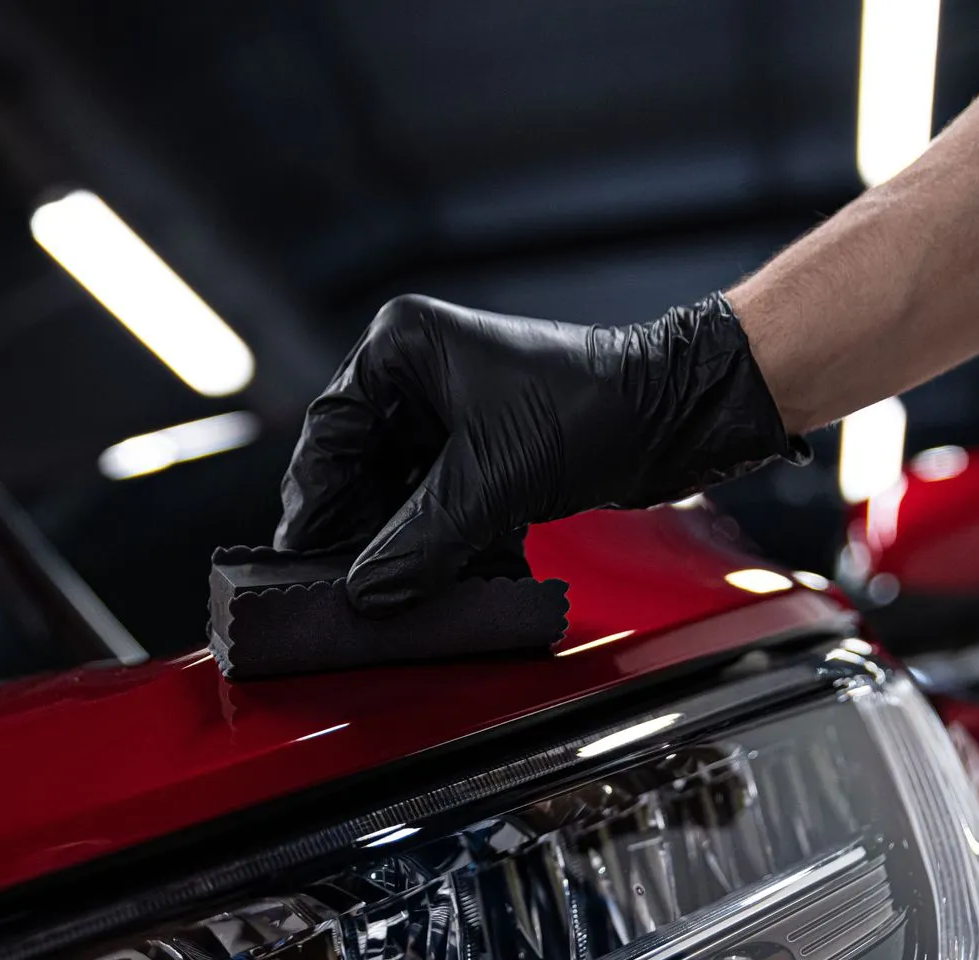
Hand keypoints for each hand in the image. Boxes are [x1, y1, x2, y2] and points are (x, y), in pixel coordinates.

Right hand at [275, 292, 802, 614]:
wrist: (675, 414)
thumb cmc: (591, 410)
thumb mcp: (491, 483)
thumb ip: (420, 544)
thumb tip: (367, 595)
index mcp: (402, 346)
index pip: (329, 432)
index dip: (315, 502)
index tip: (303, 557)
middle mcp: (418, 371)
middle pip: (357, 464)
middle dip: (357, 528)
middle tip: (342, 586)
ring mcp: (451, 408)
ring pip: (396, 488)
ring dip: (396, 540)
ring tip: (388, 590)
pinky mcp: (483, 446)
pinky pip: (435, 499)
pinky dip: (433, 538)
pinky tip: (433, 576)